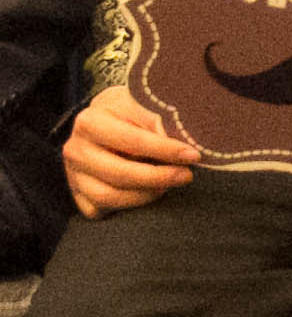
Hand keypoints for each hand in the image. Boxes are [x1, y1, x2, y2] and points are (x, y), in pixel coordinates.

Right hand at [64, 85, 198, 217]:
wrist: (106, 121)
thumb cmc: (129, 113)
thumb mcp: (141, 106)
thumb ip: (158, 122)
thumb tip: (180, 146)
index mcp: (89, 122)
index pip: (132, 140)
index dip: (165, 150)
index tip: (192, 155)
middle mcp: (75, 150)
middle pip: (119, 173)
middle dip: (159, 177)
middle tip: (186, 175)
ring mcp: (74, 175)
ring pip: (109, 197)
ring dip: (145, 195)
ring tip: (168, 185)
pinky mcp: (78, 196)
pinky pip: (100, 210)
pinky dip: (127, 207)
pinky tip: (147, 194)